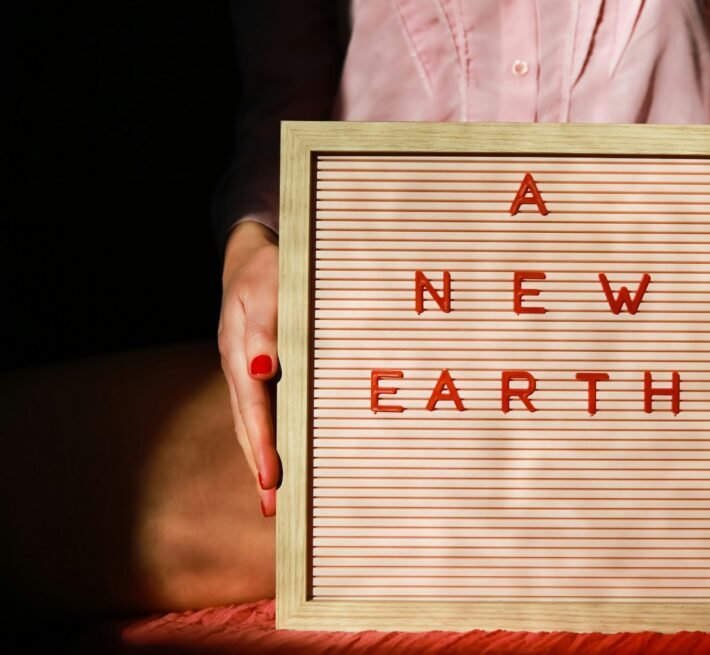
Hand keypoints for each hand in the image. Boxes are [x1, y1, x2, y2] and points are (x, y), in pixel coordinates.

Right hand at [218, 221, 280, 516]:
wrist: (255, 257)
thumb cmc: (269, 270)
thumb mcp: (267, 288)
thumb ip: (264, 328)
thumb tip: (263, 369)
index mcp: (240, 353)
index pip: (253, 407)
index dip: (261, 444)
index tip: (271, 478)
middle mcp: (241, 370)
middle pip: (248, 426)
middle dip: (260, 468)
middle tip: (275, 509)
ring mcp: (247, 374)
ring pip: (253, 424)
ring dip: (263, 461)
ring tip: (276, 502)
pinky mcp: (260, 374)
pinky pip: (264, 412)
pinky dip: (270, 440)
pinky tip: (281, 463)